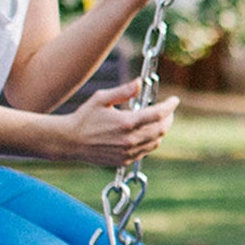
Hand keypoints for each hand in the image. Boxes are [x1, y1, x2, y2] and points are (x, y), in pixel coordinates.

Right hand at [62, 83, 176, 165]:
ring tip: (159, 121)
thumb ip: (123, 91)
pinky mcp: (123, 161)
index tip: (175, 100)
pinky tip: (146, 134)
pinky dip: (151, 142)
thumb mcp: (101, 98)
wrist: (70, 141)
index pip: (158, 114)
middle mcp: (129, 140)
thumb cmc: (84, 117)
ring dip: (161, 131)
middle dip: (168, 118)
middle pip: (161, 129)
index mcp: (126, 123)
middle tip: (168, 110)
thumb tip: (140, 83)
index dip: (170, 106)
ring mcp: (127, 153)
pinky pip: (145, 152)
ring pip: (155, 142)